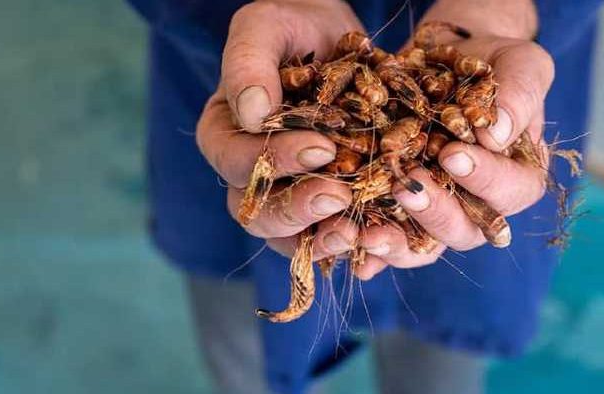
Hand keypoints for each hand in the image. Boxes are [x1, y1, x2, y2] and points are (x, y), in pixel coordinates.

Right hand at [196, 0, 365, 259]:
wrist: (335, 36)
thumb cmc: (292, 25)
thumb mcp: (265, 26)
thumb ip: (248, 63)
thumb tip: (252, 114)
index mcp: (225, 135)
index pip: (236, 163)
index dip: (274, 162)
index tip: (321, 148)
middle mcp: (249, 174)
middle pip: (258, 213)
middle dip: (298, 210)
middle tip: (340, 196)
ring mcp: (288, 193)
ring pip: (292, 238)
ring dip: (323, 240)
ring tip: (357, 233)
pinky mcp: (327, 202)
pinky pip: (332, 235)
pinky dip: (354, 246)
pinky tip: (378, 244)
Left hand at [355, 0, 553, 279]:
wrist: (447, 62)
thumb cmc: (493, 63)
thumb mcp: (520, 65)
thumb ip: (518, 95)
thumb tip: (495, 136)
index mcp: (518, 178)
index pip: (511, 191)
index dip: (484, 179)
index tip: (453, 154)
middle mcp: (479, 206)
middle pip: (464, 230)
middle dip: (434, 213)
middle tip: (408, 188)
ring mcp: (437, 212)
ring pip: (421, 246)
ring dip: (395, 244)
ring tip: (369, 235)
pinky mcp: (400, 210)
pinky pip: (385, 236)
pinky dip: (368, 248)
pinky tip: (349, 244)